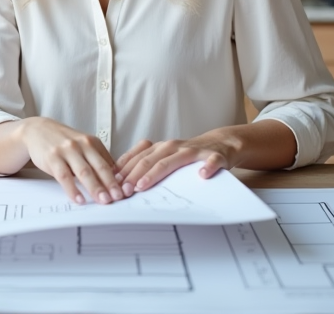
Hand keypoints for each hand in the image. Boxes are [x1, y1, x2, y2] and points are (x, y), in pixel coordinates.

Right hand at [19, 118, 124, 205]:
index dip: (118, 179)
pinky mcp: (52, 158)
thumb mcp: (83, 145)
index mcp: (92, 142)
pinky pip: (64, 176)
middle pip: (99, 167)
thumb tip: (115, 177)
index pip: (108, 163)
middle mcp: (81, 144)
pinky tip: (79, 199)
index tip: (125, 191)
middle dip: (110, 183)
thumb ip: (97, 158)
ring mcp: (66, 150)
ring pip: (84, 171)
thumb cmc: (63, 141)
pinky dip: (73, 189)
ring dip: (95, 188)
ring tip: (103, 201)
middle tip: (118, 197)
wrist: (38, 130)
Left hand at [116, 131, 240, 195]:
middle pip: (150, 160)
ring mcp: (193, 151)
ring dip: (156, 173)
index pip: (138, 158)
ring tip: (143, 185)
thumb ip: (146, 164)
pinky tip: (202, 175)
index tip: (113, 185)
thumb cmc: (188, 155)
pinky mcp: (214, 156)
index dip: (124, 171)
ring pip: (173, 161)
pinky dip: (207, 167)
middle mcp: (174, 147)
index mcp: (161, 148)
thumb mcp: (165, 156)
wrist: (220, 144)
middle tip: (124, 190)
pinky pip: (211, 161)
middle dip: (134, 175)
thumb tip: (121, 180)